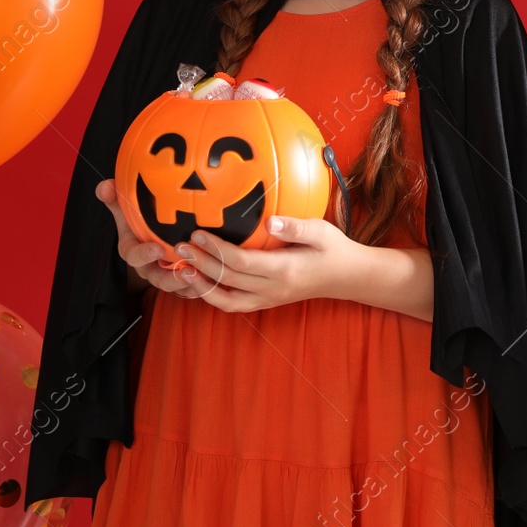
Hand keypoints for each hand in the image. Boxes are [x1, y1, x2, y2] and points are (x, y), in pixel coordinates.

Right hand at [96, 179, 201, 299]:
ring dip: (190, 284)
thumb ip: (116, 199)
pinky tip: (215, 278)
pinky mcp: (182, 282)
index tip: (157, 248)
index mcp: (134, 251)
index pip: (134, 256)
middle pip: (158, 279)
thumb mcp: (127, 210)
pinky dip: (203, 285)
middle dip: (171, 278)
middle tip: (186, 269)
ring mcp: (166, 276)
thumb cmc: (141, 221)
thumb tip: (104, 185)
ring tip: (204, 276)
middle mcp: (149, 267)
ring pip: (177, 287)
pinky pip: (192, 289)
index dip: (144, 254)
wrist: (155, 236)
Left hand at [164, 215, 366, 313]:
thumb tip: (270, 222)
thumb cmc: (334, 249)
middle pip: (229, 280)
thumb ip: (296, 227)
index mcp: (284, 270)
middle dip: (202, 264)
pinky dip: (214, 296)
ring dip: (202, 287)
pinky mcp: (266, 301)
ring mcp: (269, 299)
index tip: (198, 233)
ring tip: (182, 270)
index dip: (216, 250)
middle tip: (180, 246)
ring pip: (227, 301)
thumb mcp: (321, 231)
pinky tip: (200, 282)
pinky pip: (234, 304)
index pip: (242, 262)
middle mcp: (273, 289)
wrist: (347, 277)